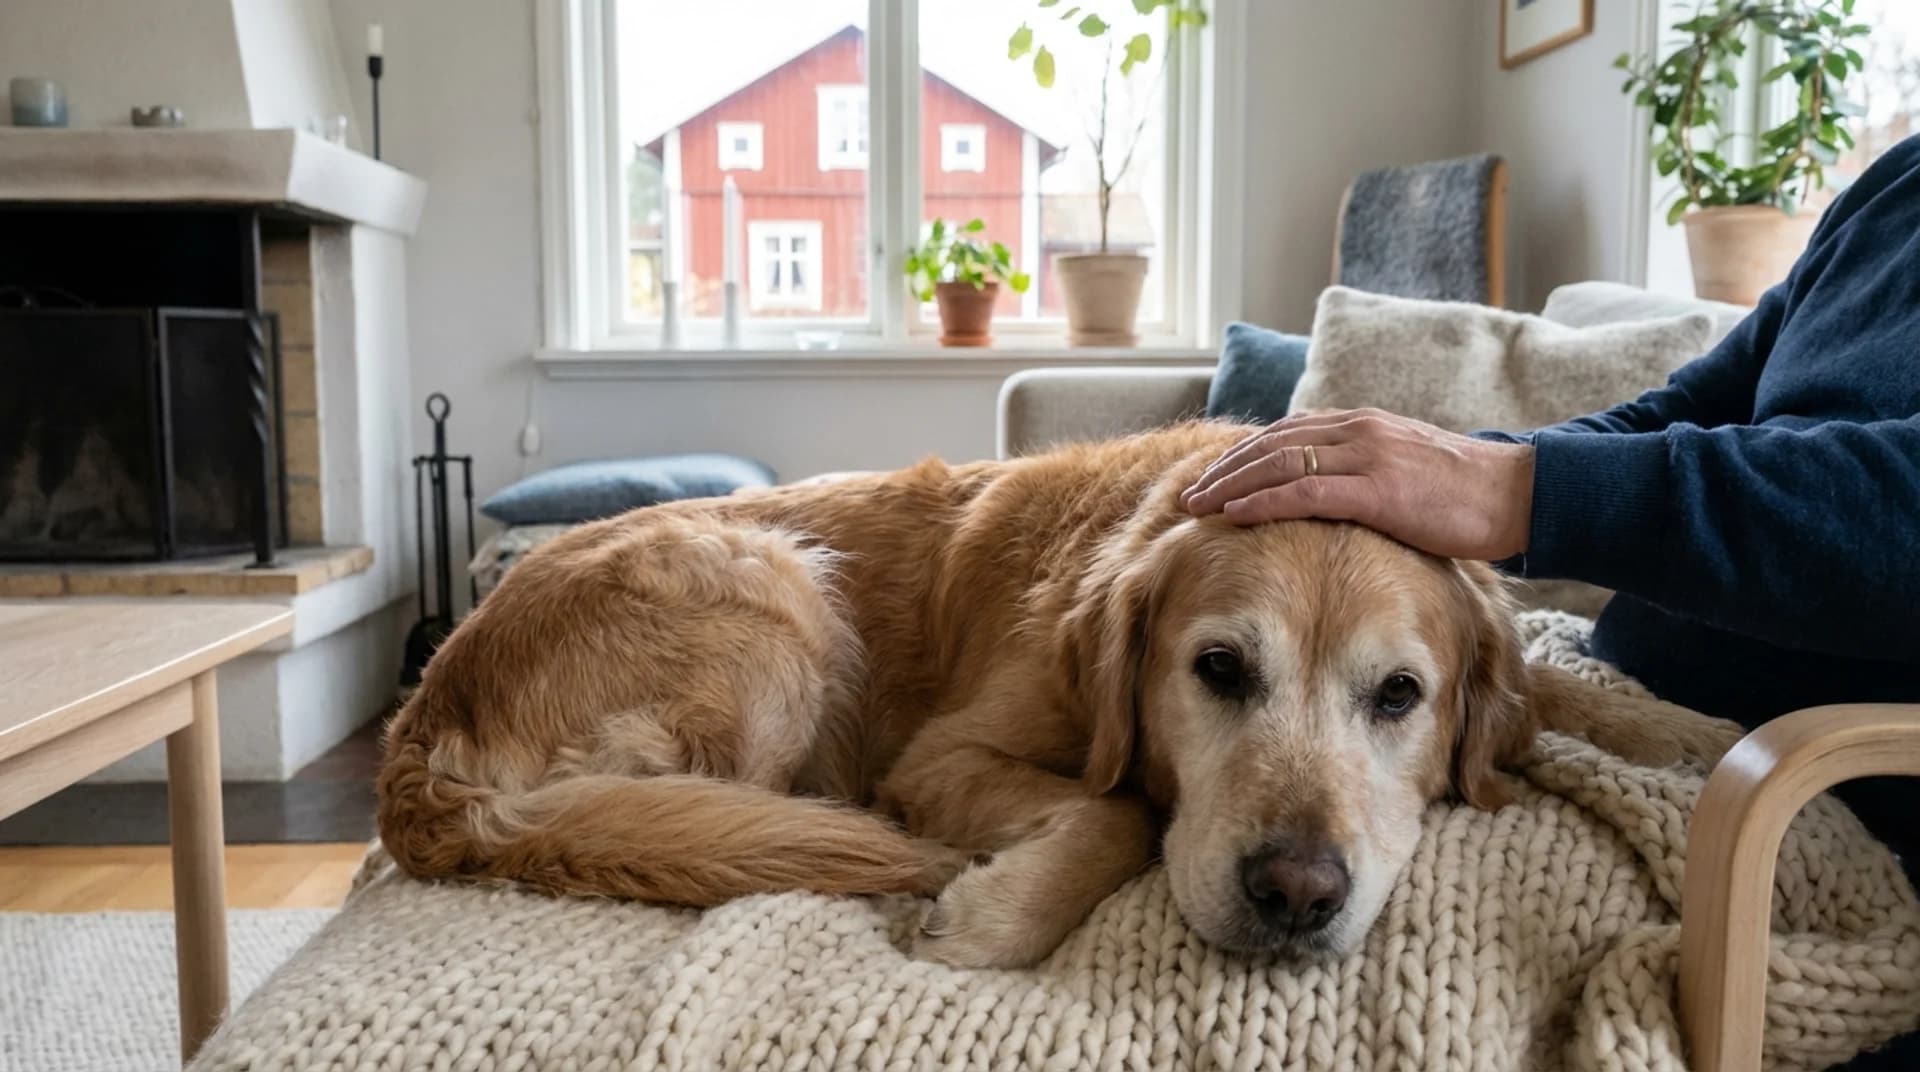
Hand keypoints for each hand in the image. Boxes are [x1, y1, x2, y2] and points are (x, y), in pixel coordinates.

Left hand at [1180, 409, 1535, 561]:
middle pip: (1271, 444)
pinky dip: (1263, 500)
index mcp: (1362, 425)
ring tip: (1197, 506)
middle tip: (1189, 494)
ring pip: (1278, 463)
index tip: (1212, 477)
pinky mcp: (1378, 490)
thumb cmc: (1463, 493)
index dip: (1243, 455)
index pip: (1286, 433)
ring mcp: (1367, 457)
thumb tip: (1331, 497)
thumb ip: (1364, 472)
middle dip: (1225, 469)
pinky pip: (1305, 491)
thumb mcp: (1404, 469)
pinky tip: (1234, 514)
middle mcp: (1358, 431)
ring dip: (1231, 485)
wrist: (1515, 495)